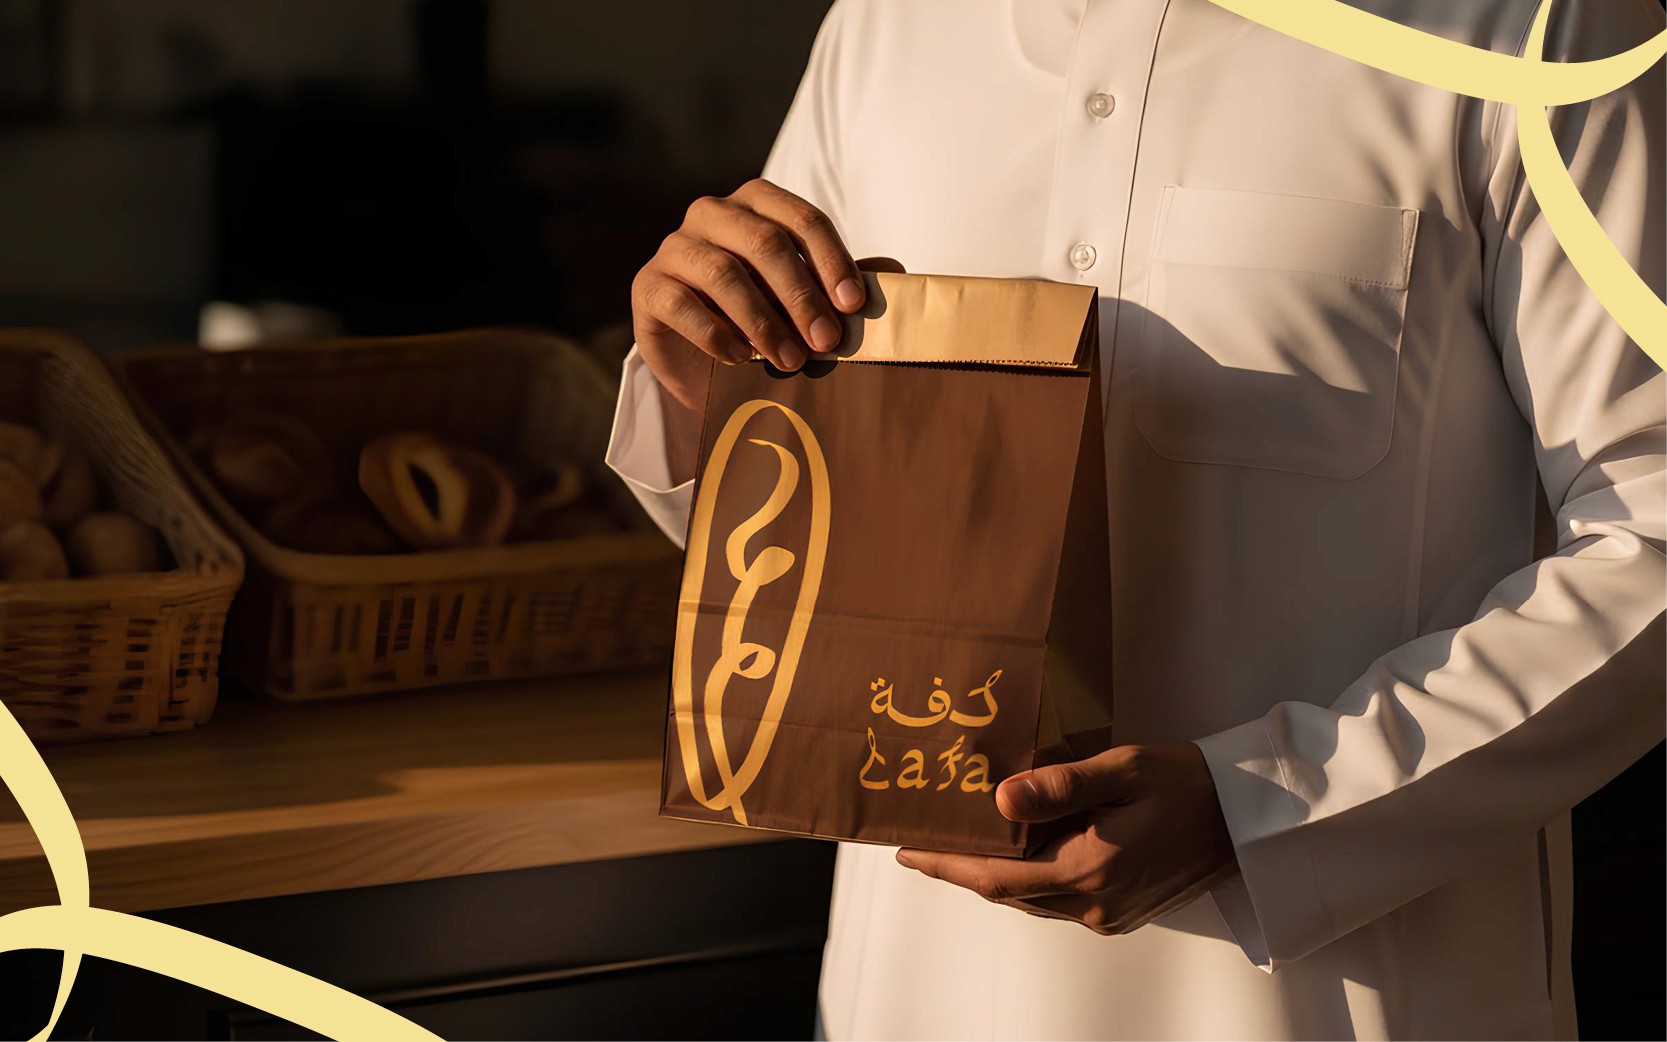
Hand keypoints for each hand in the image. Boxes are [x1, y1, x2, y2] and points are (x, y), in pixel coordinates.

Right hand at [631, 179, 866, 479]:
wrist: (699, 359)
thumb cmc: (761, 317)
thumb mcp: (805, 300)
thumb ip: (840, 283)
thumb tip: (899, 273)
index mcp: (755, 203)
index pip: (801, 219)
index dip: (832, 261)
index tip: (854, 307)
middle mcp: (711, 214)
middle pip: (764, 243)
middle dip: (802, 296)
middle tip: (827, 342)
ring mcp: (674, 248)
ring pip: (722, 273)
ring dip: (763, 321)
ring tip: (791, 361)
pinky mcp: (647, 287)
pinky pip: (681, 304)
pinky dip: (717, 334)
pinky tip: (741, 360)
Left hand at [896, 741, 1238, 934]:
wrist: (1249, 818)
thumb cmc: (1190, 783)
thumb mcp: (1124, 769)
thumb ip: (1061, 785)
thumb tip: (1000, 797)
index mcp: (1091, 871)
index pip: (997, 876)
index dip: (946, 865)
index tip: (906, 851)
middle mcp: (1095, 904)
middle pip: (1008, 893)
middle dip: (960, 869)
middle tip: (921, 842)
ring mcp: (1109, 915)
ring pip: (1032, 899)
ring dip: (994, 874)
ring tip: (957, 843)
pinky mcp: (1121, 913)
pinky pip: (1057, 899)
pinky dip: (1028, 877)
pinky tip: (1015, 851)